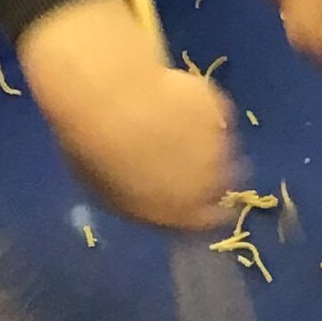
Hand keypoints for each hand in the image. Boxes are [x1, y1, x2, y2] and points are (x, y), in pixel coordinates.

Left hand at [15, 0, 236, 231]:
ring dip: (205, 142)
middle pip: (221, 182)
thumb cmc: (100, 155)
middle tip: (181, 157)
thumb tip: (148, 200)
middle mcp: (210, 183)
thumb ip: (140, 203)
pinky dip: (201, 111)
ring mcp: (219, 144)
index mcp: (183, 211)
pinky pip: (215, 114)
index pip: (209, 220)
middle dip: (206, 173)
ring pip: (221, 148)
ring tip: (174, 126)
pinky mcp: (219, 107)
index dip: (202, 210)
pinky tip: (176, 100)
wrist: (116, 101)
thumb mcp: (109, 194)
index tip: (192, 198)